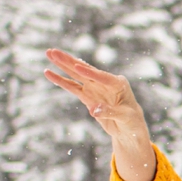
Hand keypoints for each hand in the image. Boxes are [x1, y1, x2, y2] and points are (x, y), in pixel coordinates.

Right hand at [43, 48, 156, 180]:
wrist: (129, 129)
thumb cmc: (132, 121)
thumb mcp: (125, 118)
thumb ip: (109, 112)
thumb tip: (93, 110)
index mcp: (118, 84)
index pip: (102, 77)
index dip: (90, 72)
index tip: (77, 67)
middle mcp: (105, 82)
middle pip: (85, 70)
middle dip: (69, 61)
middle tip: (53, 51)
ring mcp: (95, 88)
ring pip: (76, 75)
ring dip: (62, 65)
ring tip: (49, 53)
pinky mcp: (87, 96)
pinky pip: (72, 87)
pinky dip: (61, 80)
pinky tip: (49, 72)